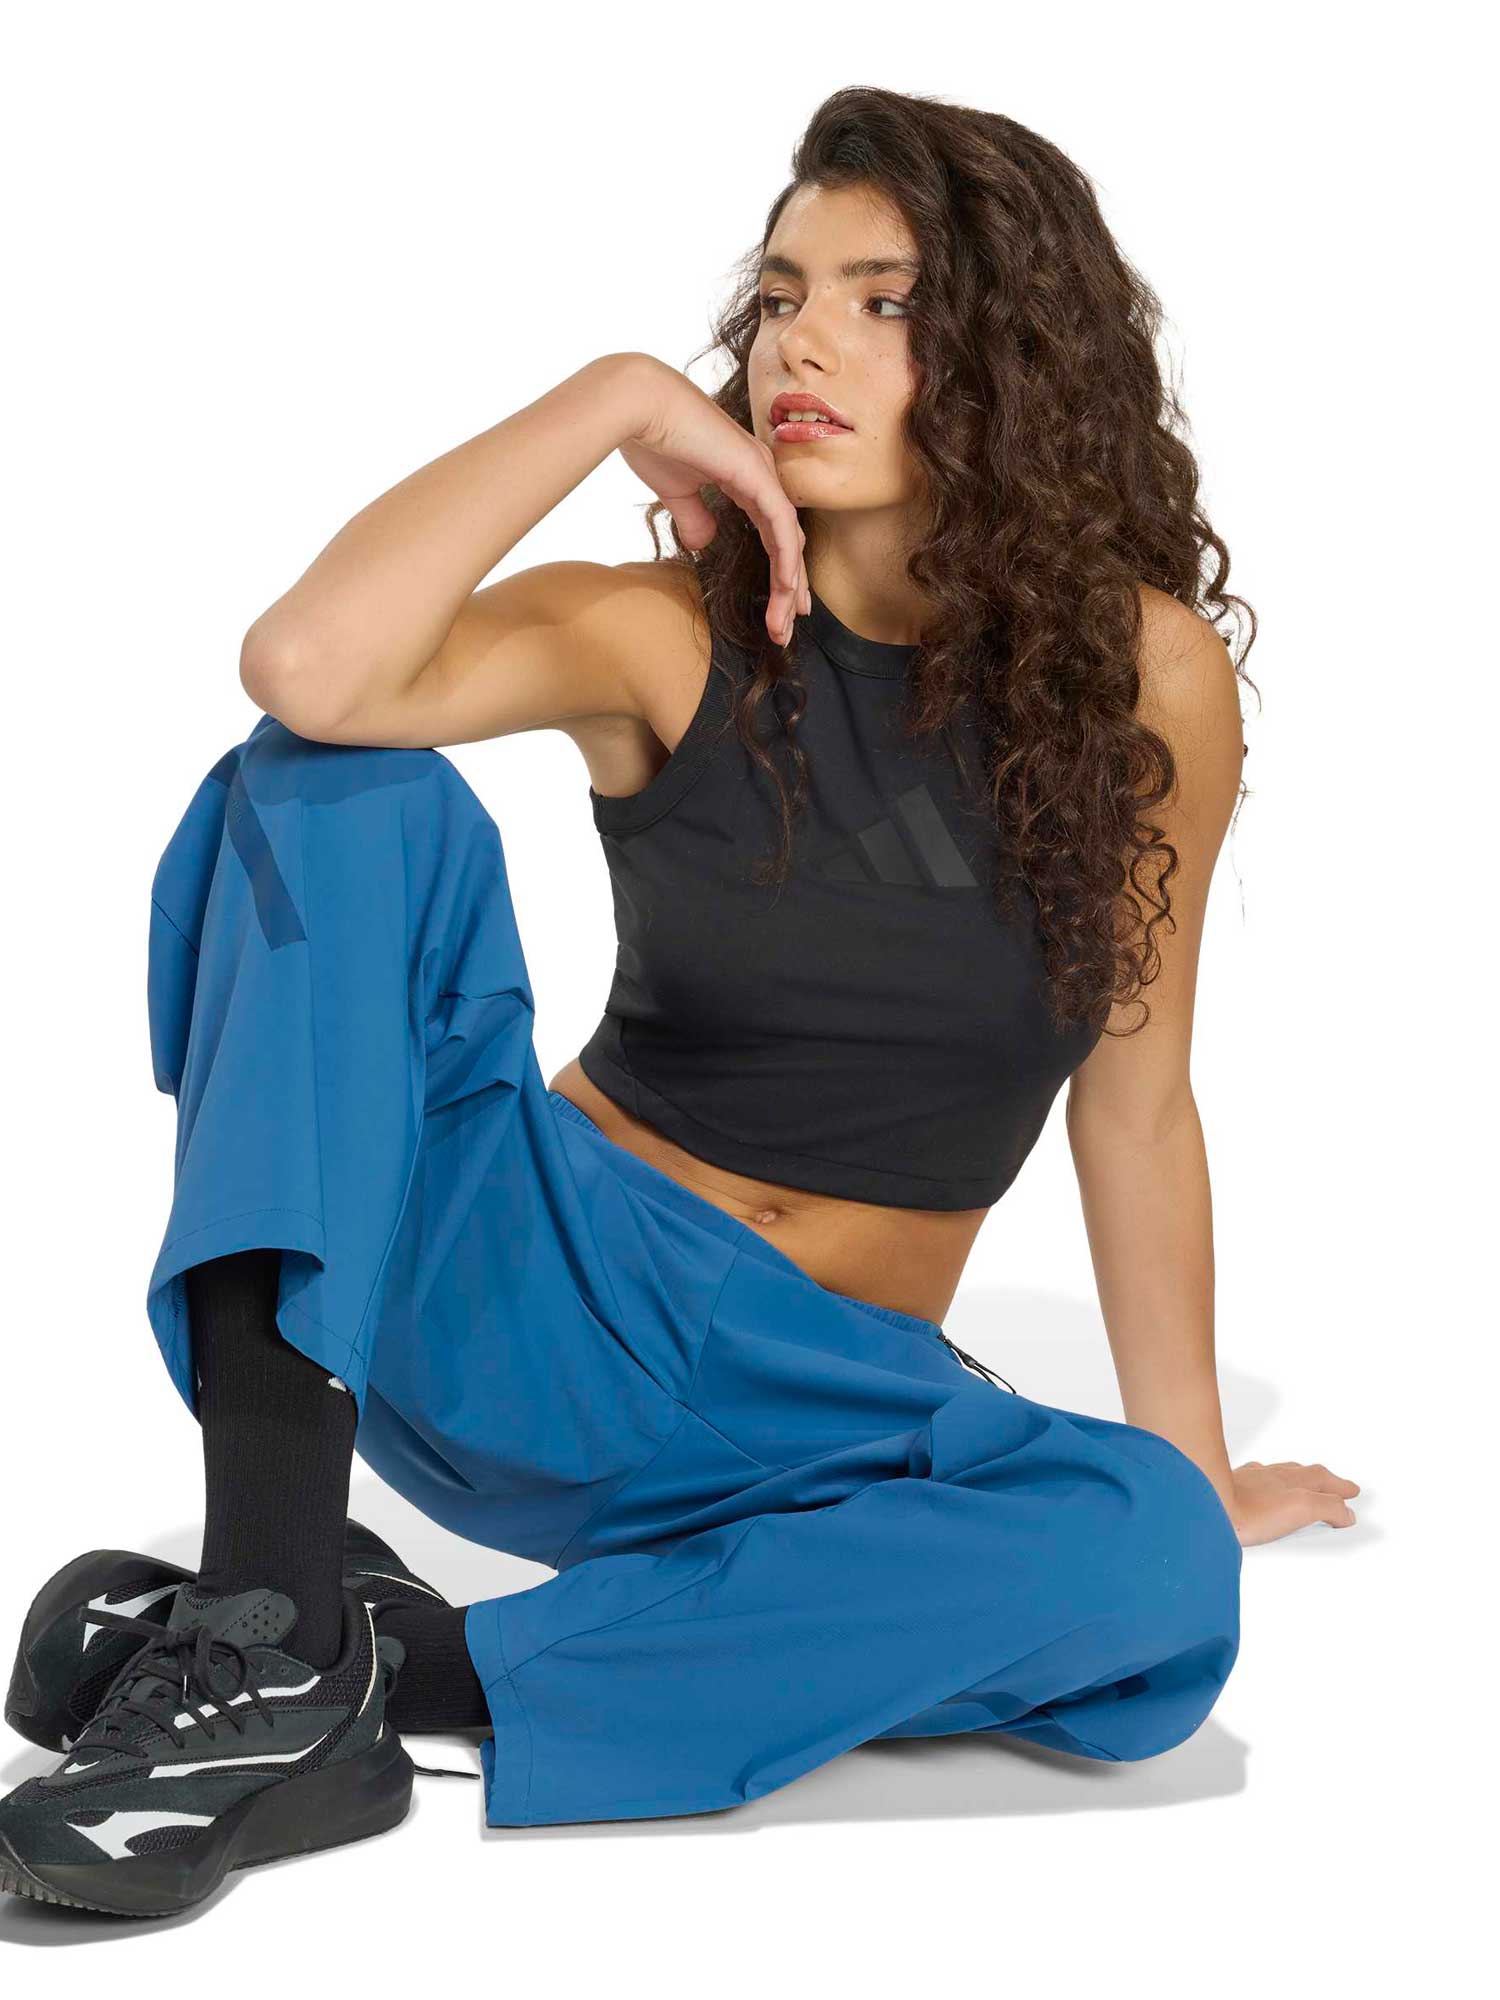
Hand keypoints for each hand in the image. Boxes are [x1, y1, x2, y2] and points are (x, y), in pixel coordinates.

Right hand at [617, 354, 809, 646]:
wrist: (637, 405)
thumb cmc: (651, 438)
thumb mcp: (676, 492)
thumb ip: (694, 516)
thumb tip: (703, 543)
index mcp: (745, 475)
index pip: (772, 532)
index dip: (779, 570)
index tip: (781, 607)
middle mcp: (761, 473)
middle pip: (786, 540)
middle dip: (789, 588)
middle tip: (787, 627)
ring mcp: (762, 471)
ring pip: (789, 539)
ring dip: (789, 585)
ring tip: (784, 622)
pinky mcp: (756, 473)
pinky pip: (781, 526)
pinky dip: (787, 560)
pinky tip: (788, 588)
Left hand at [1227, 1459, 1360, 1545]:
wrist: (1207, 1506)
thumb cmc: (1247, 1510)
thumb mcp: (1301, 1508)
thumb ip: (1328, 1507)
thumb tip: (1346, 1511)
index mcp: (1292, 1479)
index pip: (1323, 1478)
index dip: (1339, 1487)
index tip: (1351, 1491)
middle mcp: (1271, 1475)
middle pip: (1303, 1473)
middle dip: (1321, 1481)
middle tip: (1334, 1487)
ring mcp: (1249, 1481)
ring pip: (1277, 1475)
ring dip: (1294, 1480)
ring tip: (1301, 1487)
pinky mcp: (1230, 1489)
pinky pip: (1253, 1483)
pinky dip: (1265, 1485)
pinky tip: (1259, 1491)